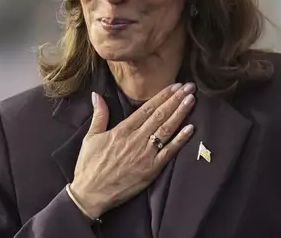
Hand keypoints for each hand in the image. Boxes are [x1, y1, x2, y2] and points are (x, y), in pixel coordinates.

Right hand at [69, 83, 195, 218]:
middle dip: (176, 100)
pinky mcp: (151, 170)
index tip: (175, 86)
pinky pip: (169, 152)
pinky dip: (180, 140)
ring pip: (167, 130)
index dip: (163, 96)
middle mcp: (136, 139)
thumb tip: (97, 95)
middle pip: (160, 115)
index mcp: (122, 130)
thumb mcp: (91, 137)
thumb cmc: (89, 166)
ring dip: (181, 114)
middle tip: (189, 87)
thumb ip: (99, 115)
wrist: (91, 193)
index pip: (147, 108)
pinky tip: (191, 129)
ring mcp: (145, 154)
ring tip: (191, 100)